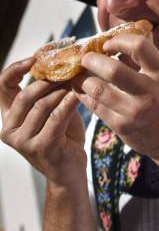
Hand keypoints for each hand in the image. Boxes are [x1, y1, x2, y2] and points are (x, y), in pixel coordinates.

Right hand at [0, 58, 84, 187]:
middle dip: (48, 80)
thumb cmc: (64, 139)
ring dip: (62, 90)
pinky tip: (80, 95)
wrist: (70, 172)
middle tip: (68, 69)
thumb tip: (60, 63)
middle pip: (25, 95)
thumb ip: (52, 93)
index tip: (35, 58)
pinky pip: (56, 118)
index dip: (16, 69)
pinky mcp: (41, 147)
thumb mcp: (53, 112)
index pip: (2, 87)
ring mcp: (23, 140)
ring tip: (77, 81)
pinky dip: (69, 103)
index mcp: (8, 117)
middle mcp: (9, 129)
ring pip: (42, 105)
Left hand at [72, 34, 158, 158]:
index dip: (118, 40)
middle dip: (92, 60)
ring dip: (82, 79)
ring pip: (97, 89)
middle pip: (113, 69)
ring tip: (79, 75)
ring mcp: (135, 111)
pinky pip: (94, 106)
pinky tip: (81, 90)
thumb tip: (114, 44)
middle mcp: (150, 92)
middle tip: (86, 58)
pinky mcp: (122, 126)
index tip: (107, 44)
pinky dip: (83, 95)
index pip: (140, 46)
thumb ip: (143, 63)